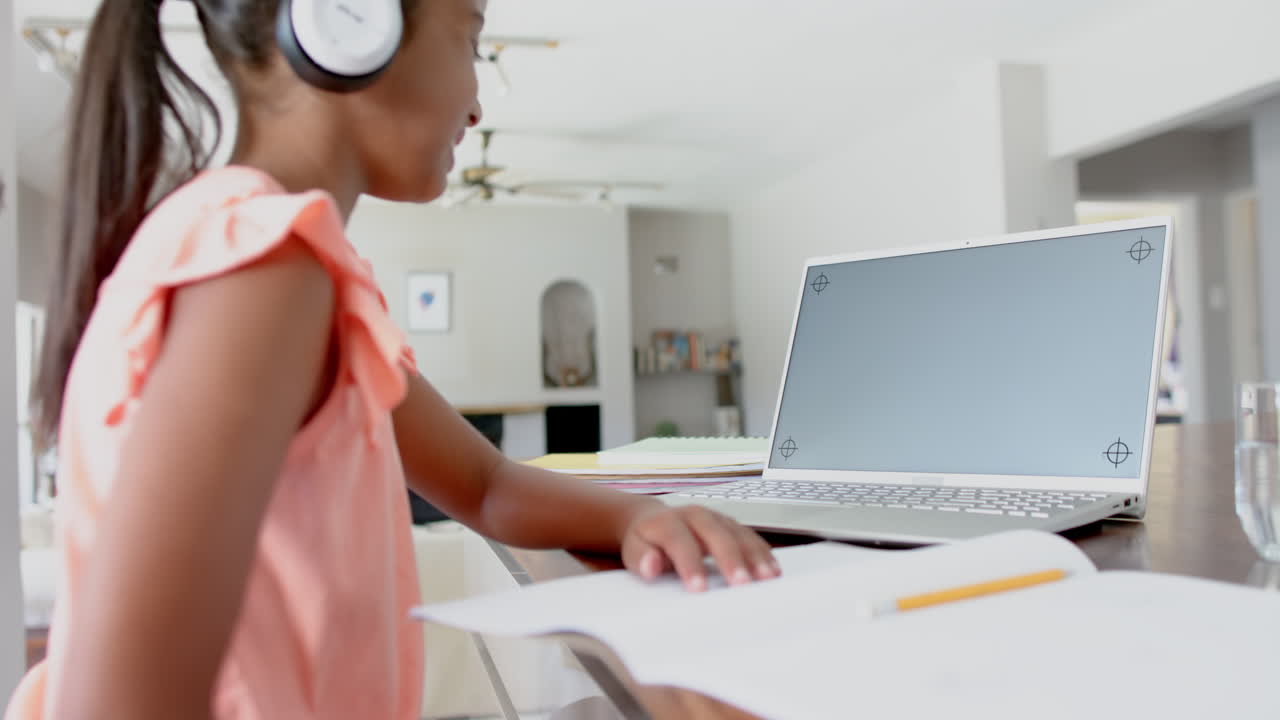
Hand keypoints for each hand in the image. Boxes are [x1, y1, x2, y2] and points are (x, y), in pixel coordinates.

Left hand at [620, 504, 780, 591]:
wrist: (653, 520)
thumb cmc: (646, 542)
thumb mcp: (633, 550)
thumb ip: (641, 558)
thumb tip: (651, 565)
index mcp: (667, 521)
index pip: (679, 541)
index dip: (690, 564)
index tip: (699, 589)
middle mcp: (695, 515)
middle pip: (716, 533)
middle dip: (730, 559)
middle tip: (742, 584)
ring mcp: (716, 519)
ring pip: (738, 534)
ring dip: (754, 556)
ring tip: (767, 578)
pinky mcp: (731, 526)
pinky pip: (750, 537)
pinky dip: (763, 553)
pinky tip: (773, 570)